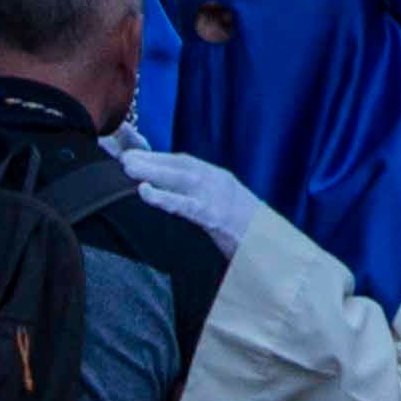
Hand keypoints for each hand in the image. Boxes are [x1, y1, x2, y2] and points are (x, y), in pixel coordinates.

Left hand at [127, 146, 258, 252]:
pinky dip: (165, 197)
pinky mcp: (217, 217)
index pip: (184, 163)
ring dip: (153, 170)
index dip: (158, 156)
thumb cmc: (251, 234)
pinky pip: (187, 205)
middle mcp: (219, 182)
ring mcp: (219, 198)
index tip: (132, 150)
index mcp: (219, 180)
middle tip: (121, 155)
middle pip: (180, 166)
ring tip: (127, 166)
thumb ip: (202, 202)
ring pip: (182, 178)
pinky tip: (145, 193)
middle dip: (150, 158)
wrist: (278, 249)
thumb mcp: (225, 212)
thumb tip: (174, 195)